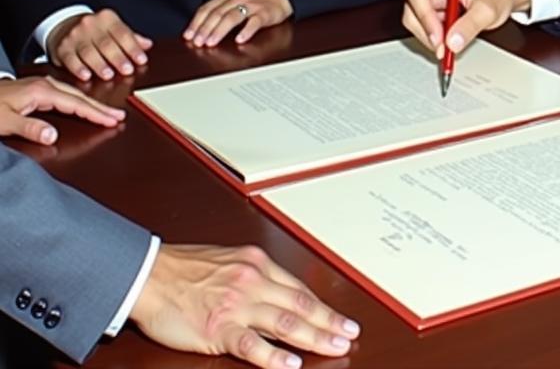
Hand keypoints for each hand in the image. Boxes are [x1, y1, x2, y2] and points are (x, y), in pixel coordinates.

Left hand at [0, 75, 123, 145]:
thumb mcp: (3, 122)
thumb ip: (29, 128)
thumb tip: (53, 135)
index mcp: (41, 92)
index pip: (75, 104)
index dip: (96, 113)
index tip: (113, 119)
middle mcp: (44, 85)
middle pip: (79, 96)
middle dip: (100, 107)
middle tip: (119, 115)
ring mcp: (40, 85)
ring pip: (73, 94)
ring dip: (91, 104)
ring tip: (106, 112)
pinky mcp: (35, 89)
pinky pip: (65, 93)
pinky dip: (78, 100)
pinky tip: (82, 104)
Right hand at [48, 10, 152, 81]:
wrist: (64, 27)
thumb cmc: (95, 30)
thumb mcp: (113, 29)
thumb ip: (131, 37)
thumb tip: (148, 45)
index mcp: (107, 18)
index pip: (123, 33)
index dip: (133, 48)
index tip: (141, 60)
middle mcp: (90, 24)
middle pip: (106, 43)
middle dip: (118, 58)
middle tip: (127, 70)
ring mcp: (74, 36)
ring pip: (89, 52)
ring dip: (99, 65)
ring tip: (108, 75)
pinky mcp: (62, 48)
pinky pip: (70, 59)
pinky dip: (78, 68)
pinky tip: (86, 75)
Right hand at [129, 243, 359, 367]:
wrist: (150, 274)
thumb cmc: (185, 268)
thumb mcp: (229, 261)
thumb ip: (255, 277)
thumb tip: (279, 294)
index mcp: (257, 264)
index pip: (298, 289)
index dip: (323, 307)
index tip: (341, 319)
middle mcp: (253, 281)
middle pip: (300, 304)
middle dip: (328, 322)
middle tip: (350, 334)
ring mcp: (237, 305)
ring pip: (285, 322)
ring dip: (314, 337)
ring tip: (334, 347)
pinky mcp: (218, 328)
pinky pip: (251, 344)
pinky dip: (273, 356)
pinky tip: (290, 364)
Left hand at [184, 0, 292, 47]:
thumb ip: (220, 9)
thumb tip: (201, 27)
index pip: (207, 9)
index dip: (196, 23)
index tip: (188, 35)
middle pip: (217, 14)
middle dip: (204, 29)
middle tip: (197, 42)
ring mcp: (251, 5)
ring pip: (231, 17)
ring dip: (219, 31)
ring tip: (212, 42)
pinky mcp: (265, 13)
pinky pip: (254, 22)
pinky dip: (246, 31)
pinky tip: (240, 39)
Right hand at [402, 0, 530, 57]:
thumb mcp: (489, 9)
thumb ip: (470, 25)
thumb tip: (452, 43)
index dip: (422, 13)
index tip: (437, 35)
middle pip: (412, 6)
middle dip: (426, 30)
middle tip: (443, 47)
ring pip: (416, 19)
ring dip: (431, 37)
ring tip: (450, 45)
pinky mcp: (436, 8)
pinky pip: (426, 26)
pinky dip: (436, 38)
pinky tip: (450, 41)